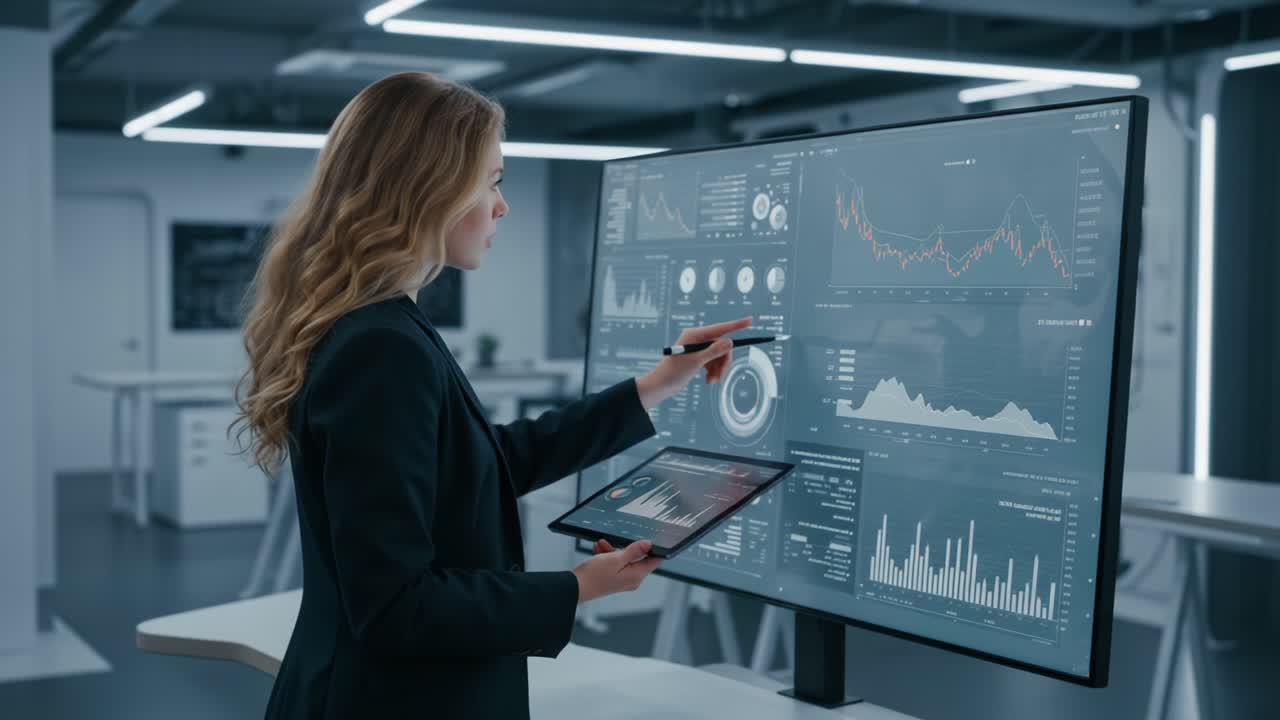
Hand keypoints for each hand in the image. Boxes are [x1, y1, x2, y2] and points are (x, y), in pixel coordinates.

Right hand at [571, 539, 662, 603]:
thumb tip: (649, 544)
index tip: (649, 538)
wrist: (575, 587)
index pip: (654, 561)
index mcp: (636, 576)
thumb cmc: (594, 576)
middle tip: (613, 540)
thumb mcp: (616, 558)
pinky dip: (608, 556)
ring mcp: (622, 580)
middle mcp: (632, 580)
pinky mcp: (612, 579)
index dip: (654, 548)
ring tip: (601, 544)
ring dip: (613, 550)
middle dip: (625, 547)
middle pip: (637, 558)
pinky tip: (598, 550)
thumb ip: (634, 551)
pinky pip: (615, 564)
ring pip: (623, 560)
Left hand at [636, 316, 752, 409]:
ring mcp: (698, 348)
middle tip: (721, 375)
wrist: (662, 386)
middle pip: (722, 345)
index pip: (720, 328)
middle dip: (723, 361)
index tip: (750, 320)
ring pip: (719, 355)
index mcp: (695, 335)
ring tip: (711, 381)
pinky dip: (714, 371)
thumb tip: (730, 342)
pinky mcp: (698, 358)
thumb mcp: (696, 362)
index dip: (736, 325)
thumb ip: (714, 352)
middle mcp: (697, 339)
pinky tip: (708, 380)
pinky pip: (714, 361)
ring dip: (718, 369)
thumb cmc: (674, 372)